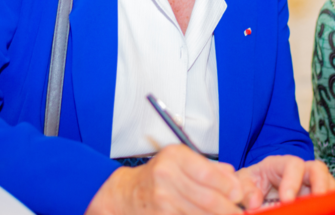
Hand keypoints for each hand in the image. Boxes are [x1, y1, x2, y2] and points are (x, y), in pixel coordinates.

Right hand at [86, 144, 243, 214]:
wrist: (126, 194)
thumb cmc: (157, 176)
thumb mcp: (180, 162)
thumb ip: (209, 168)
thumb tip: (235, 180)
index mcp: (174, 156)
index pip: (209, 173)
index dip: (230, 188)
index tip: (239, 195)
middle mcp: (166, 175)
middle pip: (209, 200)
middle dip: (230, 210)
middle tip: (238, 212)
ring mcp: (162, 200)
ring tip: (224, 214)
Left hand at [237, 155, 334, 209]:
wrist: (255, 192)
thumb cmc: (252, 183)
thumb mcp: (243, 182)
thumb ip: (245, 189)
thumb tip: (255, 202)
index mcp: (280, 164)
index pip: (293, 164)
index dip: (293, 181)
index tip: (286, 200)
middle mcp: (300, 172)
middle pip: (318, 170)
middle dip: (321, 185)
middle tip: (316, 203)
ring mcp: (312, 185)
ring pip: (329, 185)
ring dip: (328, 198)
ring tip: (323, 210)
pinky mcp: (316, 198)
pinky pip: (328, 200)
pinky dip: (327, 206)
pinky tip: (323, 211)